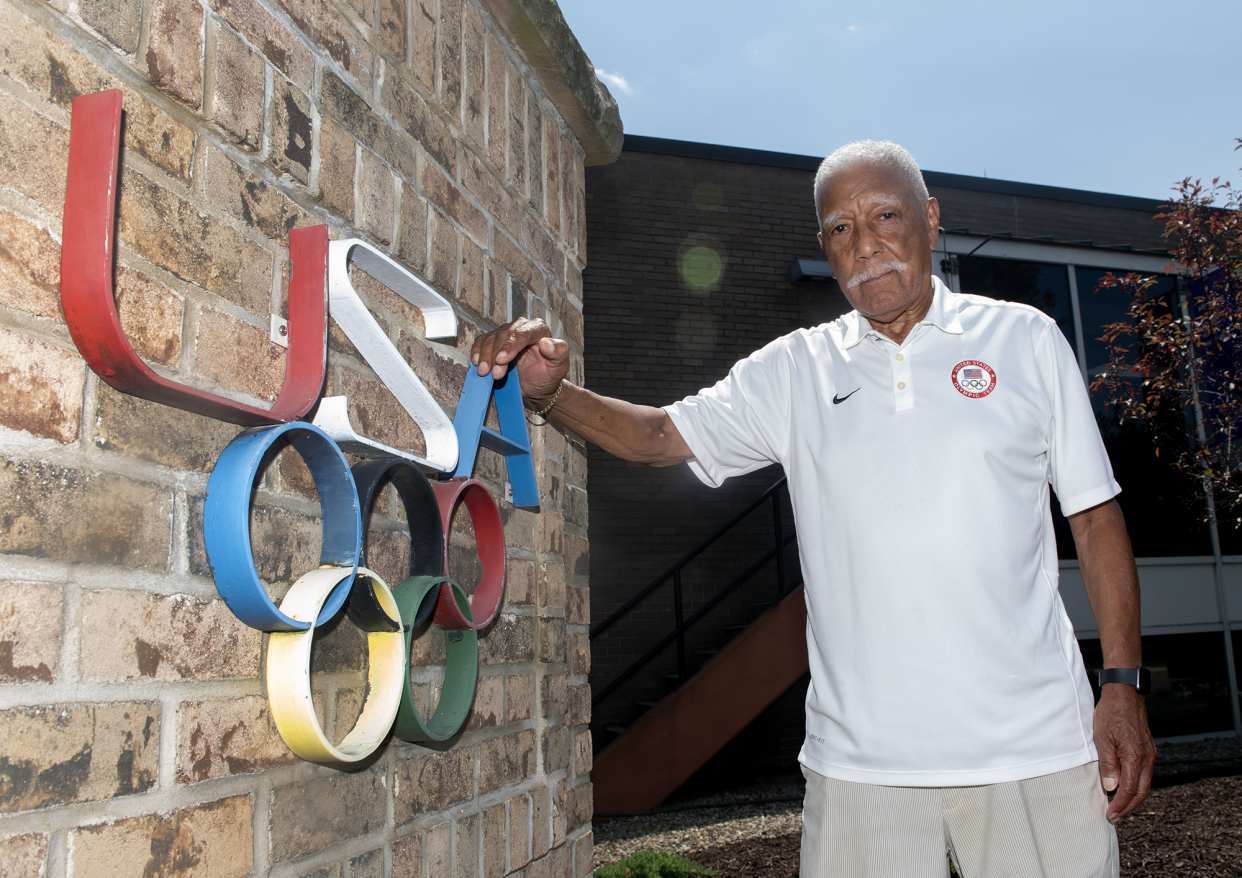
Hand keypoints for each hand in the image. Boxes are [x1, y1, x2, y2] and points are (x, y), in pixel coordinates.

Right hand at [471, 317, 568, 406]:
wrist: (537, 385)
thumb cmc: (549, 375)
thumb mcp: (559, 367)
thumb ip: (559, 352)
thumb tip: (546, 343)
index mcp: (538, 329)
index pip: (523, 333)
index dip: (510, 346)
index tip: (502, 360)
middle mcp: (521, 327)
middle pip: (504, 335)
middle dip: (496, 355)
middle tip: (495, 374)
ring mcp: (506, 333)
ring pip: (490, 339)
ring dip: (485, 356)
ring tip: (484, 373)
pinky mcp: (494, 342)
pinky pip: (482, 342)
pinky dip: (477, 352)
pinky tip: (476, 362)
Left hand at [1094, 683, 1155, 821]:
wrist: (1126, 694)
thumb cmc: (1111, 713)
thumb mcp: (1102, 737)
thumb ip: (1108, 763)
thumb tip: (1111, 787)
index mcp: (1135, 755)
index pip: (1130, 789)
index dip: (1121, 804)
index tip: (1111, 814)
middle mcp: (1147, 757)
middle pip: (1142, 791)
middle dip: (1128, 806)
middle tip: (1115, 817)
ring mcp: (1150, 753)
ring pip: (1145, 784)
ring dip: (1133, 798)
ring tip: (1119, 807)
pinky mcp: (1148, 749)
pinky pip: (1145, 774)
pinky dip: (1137, 786)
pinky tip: (1126, 788)